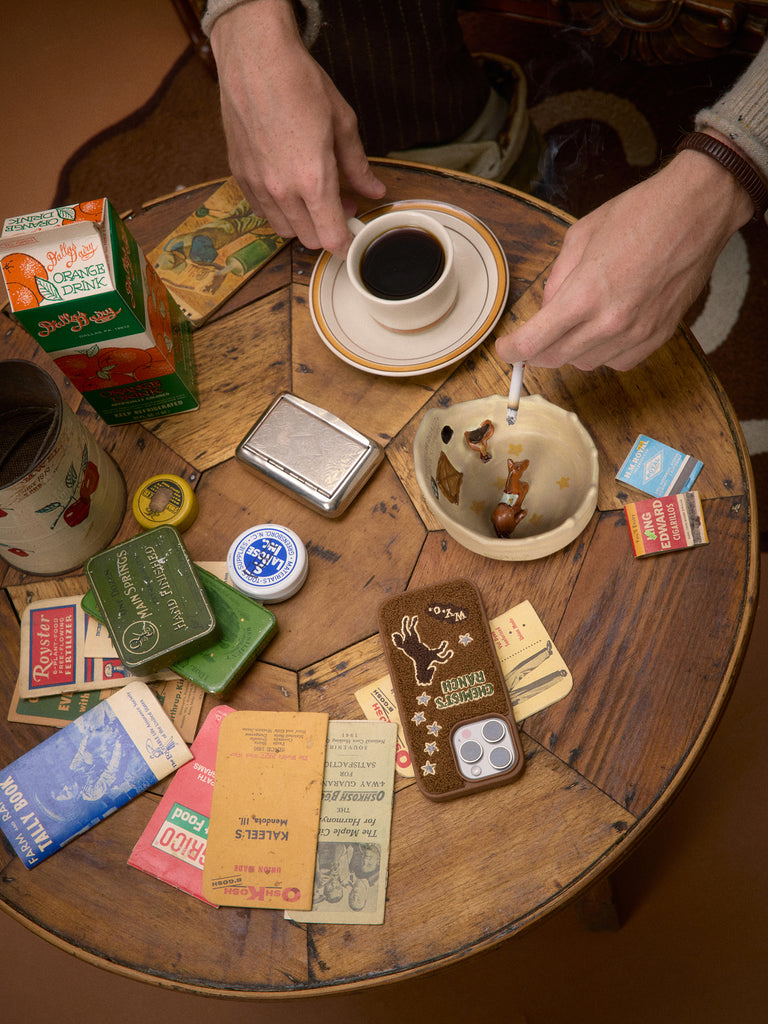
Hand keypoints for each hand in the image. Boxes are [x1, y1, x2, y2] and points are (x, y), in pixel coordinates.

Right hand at [210, 0, 385, 256]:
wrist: (256, 57)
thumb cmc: (300, 83)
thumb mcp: (343, 123)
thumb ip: (358, 166)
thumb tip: (374, 190)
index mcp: (313, 179)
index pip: (331, 238)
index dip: (346, 246)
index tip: (353, 241)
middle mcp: (282, 189)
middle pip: (309, 238)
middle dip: (328, 231)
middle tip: (342, 205)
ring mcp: (258, 184)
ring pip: (284, 229)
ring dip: (303, 222)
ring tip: (315, 196)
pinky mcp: (240, 175)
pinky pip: (262, 210)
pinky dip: (279, 209)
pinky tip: (289, 187)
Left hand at [495, 146, 753, 370]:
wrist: (696, 211)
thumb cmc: (639, 214)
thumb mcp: (580, 237)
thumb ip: (557, 279)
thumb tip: (546, 309)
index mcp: (584, 295)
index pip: (533, 342)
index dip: (512, 350)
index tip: (506, 348)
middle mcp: (609, 323)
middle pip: (555, 359)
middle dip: (537, 350)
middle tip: (534, 335)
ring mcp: (636, 334)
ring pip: (585, 364)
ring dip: (572, 350)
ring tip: (578, 321)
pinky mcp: (657, 337)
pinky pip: (618, 362)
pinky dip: (604, 352)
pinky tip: (605, 328)